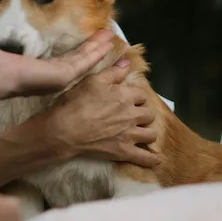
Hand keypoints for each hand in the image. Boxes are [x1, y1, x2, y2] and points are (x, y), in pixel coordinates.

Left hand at [0, 29, 115, 102]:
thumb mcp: (12, 55)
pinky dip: (96, 51)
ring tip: (111, 36)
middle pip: (80, 61)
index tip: (93, 44)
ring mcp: (60, 78)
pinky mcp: (63, 75)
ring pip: (85, 60)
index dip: (82, 53)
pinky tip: (106, 43)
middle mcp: (54, 78)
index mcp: (43, 75)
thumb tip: (13, 46)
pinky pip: (84, 61)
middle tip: (109, 38)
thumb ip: (20, 53)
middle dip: (94, 49)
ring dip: (98, 48)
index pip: (67, 62)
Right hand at [43, 62, 158, 168]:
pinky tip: (156, 159)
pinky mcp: (124, 152)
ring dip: (148, 132)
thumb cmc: (76, 102)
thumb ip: (113, 71)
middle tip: (134, 114)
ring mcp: (130, 135)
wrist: (65, 130)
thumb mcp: (92, 80)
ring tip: (141, 131)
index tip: (130, 97)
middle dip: (143, 113)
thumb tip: (127, 61)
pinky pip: (145, 158)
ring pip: (151, 134)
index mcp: (125, 96)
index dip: (136, 95)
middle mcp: (132, 115)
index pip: (142, 94)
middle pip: (149, 114)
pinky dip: (152, 160)